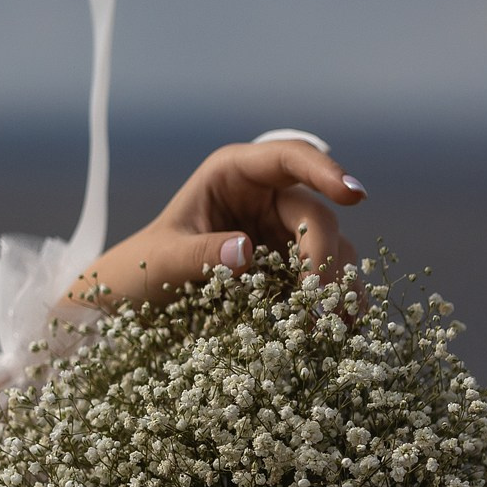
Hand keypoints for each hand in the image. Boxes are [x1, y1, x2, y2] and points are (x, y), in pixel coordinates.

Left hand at [70, 138, 365, 307]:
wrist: (132, 306)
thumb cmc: (140, 268)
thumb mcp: (161, 259)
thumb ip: (200, 253)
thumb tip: (245, 251)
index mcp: (234, 175)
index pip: (289, 159)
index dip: (325, 172)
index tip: (354, 194)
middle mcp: (266, 199)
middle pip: (315, 216)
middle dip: (324, 258)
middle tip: (320, 304)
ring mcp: (281, 236)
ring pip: (331, 249)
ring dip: (336, 286)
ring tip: (335, 325)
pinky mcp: (288, 273)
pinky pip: (323, 282)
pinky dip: (334, 303)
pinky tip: (342, 328)